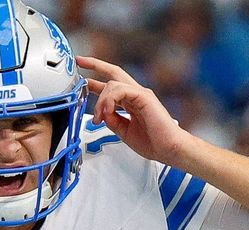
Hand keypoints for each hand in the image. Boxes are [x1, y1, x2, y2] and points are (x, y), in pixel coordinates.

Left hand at [77, 55, 192, 163]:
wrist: (169, 149)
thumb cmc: (153, 142)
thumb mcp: (123, 131)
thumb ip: (111, 120)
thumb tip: (100, 113)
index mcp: (130, 102)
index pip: (111, 85)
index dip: (94, 80)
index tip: (81, 78)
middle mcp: (136, 94)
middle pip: (113, 72)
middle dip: (95, 65)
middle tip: (79, 61)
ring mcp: (141, 94)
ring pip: (112, 84)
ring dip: (100, 100)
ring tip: (99, 117)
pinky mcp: (145, 96)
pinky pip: (121, 90)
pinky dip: (110, 100)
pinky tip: (108, 112)